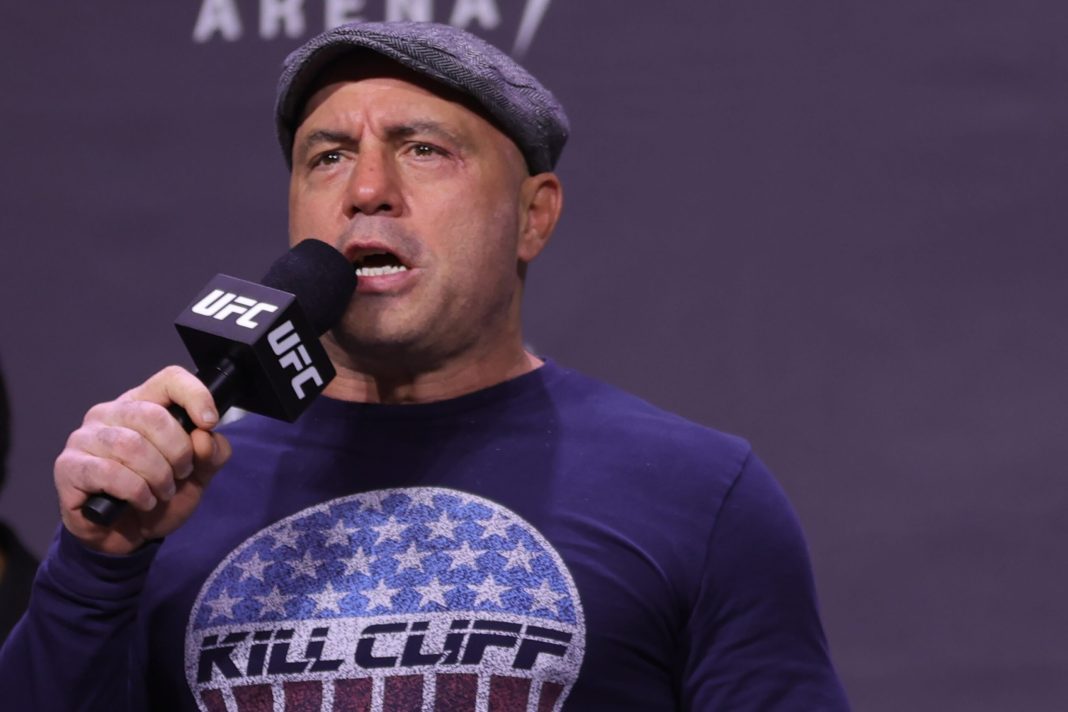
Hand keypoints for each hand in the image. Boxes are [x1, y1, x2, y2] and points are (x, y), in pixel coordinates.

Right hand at [54, 366, 231, 554]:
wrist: (127, 535)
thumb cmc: (159, 495)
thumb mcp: (198, 476)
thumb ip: (212, 454)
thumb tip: (204, 436)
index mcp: (143, 404)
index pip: (169, 379)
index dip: (195, 395)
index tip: (209, 423)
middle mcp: (110, 413)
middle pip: (153, 415)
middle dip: (178, 452)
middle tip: (181, 474)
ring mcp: (85, 438)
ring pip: (131, 445)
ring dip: (157, 476)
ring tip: (162, 492)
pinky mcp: (68, 467)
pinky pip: (109, 472)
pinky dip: (136, 491)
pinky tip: (143, 501)